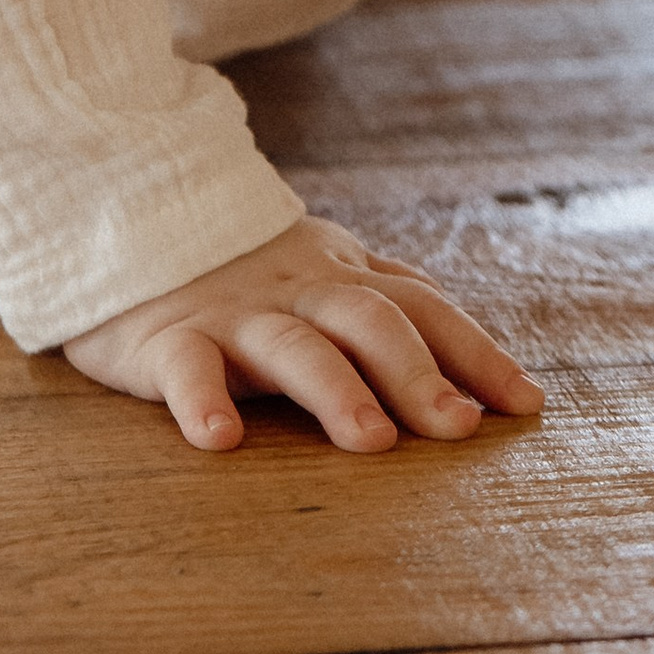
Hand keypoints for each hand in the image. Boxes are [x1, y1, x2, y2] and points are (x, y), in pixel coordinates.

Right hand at [64, 213, 544, 454]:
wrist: (126, 212)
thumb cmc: (241, 266)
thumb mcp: (322, 268)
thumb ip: (389, 299)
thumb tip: (474, 354)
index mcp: (340, 277)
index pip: (421, 308)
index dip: (475, 352)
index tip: (527, 404)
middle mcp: (299, 291)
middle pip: (369, 322)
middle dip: (417, 373)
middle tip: (458, 427)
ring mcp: (234, 313)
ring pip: (293, 345)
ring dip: (335, 390)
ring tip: (372, 441)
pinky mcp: (168, 336)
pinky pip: (186, 367)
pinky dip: (201, 401)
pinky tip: (219, 438)